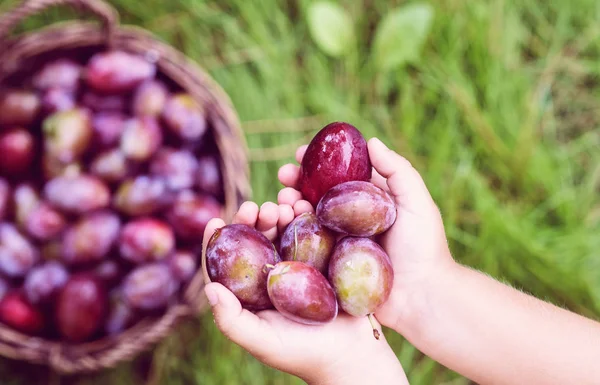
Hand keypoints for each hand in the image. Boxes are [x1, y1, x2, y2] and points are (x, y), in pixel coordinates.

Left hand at [202, 201, 407, 384]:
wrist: (352, 354)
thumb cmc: (304, 354)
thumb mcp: (263, 341)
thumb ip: (232, 320)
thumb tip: (209, 287)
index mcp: (252, 293)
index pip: (228, 263)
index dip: (218, 240)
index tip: (215, 218)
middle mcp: (272, 276)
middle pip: (255, 240)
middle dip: (252, 220)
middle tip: (256, 207)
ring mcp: (298, 266)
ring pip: (282, 232)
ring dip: (279, 214)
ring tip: (282, 206)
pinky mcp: (323, 259)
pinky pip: (311, 232)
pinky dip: (306, 216)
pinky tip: (304, 206)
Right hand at [277, 137, 455, 333]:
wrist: (422, 298)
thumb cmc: (424, 248)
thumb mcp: (416, 203)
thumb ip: (398, 171)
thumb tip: (371, 141)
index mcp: (367, 202)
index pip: (337, 176)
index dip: (317, 163)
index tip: (299, 154)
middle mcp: (349, 220)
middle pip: (316, 195)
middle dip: (296, 183)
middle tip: (283, 177)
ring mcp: (337, 244)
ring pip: (305, 219)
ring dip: (289, 206)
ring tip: (283, 202)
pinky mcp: (328, 266)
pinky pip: (304, 247)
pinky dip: (289, 234)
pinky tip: (280, 225)